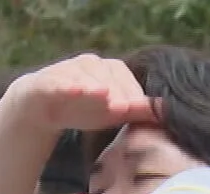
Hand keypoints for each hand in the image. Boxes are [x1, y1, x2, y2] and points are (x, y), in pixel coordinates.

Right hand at [12, 54, 159, 132]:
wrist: (43, 108)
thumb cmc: (82, 108)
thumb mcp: (111, 113)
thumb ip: (136, 111)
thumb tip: (166, 111)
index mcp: (110, 70)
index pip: (125, 81)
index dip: (132, 94)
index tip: (137, 110)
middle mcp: (91, 64)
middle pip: (107, 77)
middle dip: (116, 92)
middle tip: (123, 108)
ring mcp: (68, 69)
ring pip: (84, 75)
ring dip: (94, 85)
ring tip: (102, 95)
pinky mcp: (47, 79)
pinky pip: (58, 80)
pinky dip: (67, 84)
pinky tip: (75, 90)